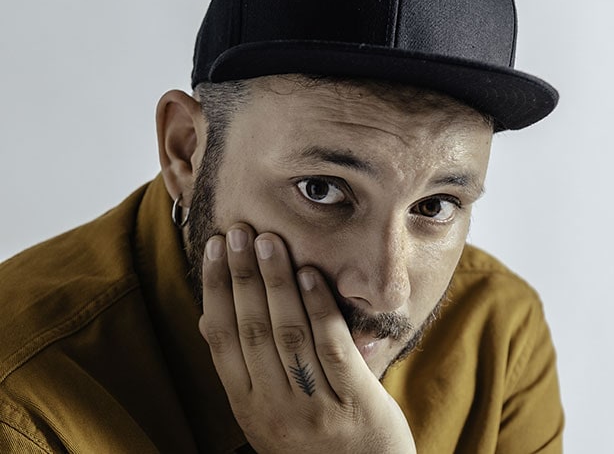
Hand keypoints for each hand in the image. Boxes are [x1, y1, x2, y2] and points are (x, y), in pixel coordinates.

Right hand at [198, 222, 416, 453]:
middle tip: (238, 231)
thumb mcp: (265, 413)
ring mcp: (315, 408)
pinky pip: (332, 348)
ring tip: (269, 241)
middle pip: (253, 329)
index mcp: (247, 406)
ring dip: (277, 282)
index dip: (215, 289)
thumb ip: (243, 369)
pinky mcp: (355, 404)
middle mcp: (274, 408)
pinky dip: (319, 308)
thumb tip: (209, 319)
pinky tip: (310, 274)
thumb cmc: (310, 438)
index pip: (222, 338)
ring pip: (289, 334)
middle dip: (243, 275)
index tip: (213, 248)